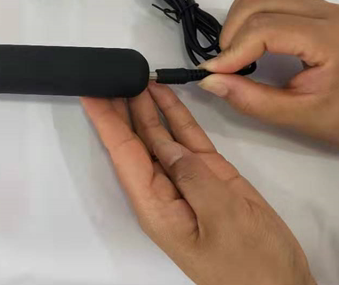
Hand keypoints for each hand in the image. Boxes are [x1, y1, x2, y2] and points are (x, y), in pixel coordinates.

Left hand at [82, 85, 314, 284]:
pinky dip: (176, 116)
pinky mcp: (210, 175)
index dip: (105, 121)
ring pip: (159, 134)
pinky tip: (164, 94)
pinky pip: (187, 139)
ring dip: (147, 105)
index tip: (89, 92)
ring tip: (134, 74)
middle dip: (120, 106)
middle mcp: (162, 189)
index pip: (122, 152)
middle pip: (134, 139)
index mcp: (154, 204)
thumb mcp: (220, 218)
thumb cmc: (249, 265)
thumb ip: (191, 176)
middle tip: (110, 72)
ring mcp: (187, 179)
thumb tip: (166, 145)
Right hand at [198, 0, 338, 145]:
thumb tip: (208, 81)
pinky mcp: (319, 7)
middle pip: (259, 1)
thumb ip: (252, 99)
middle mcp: (329, 12)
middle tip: (226, 66)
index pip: (265, 29)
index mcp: (330, 38)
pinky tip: (253, 33)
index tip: (212, 74)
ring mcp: (325, 5)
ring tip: (237, 48)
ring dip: (239, 14)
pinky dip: (253, 6)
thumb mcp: (303, 116)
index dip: (232, 51)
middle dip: (232, 32)